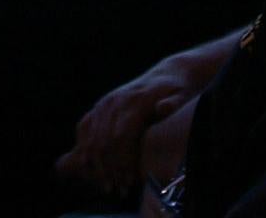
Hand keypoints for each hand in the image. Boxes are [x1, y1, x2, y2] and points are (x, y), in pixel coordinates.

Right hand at [56, 35, 232, 196]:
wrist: (166, 75)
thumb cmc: (177, 92)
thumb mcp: (181, 96)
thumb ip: (173, 104)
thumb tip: (163, 107)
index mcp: (134, 101)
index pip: (120, 136)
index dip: (121, 161)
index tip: (128, 181)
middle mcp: (115, 101)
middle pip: (103, 140)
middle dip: (109, 168)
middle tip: (119, 190)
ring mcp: (105, 102)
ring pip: (91, 136)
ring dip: (96, 164)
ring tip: (106, 185)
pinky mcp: (100, 106)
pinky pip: (84, 127)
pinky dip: (84, 148)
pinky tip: (90, 166)